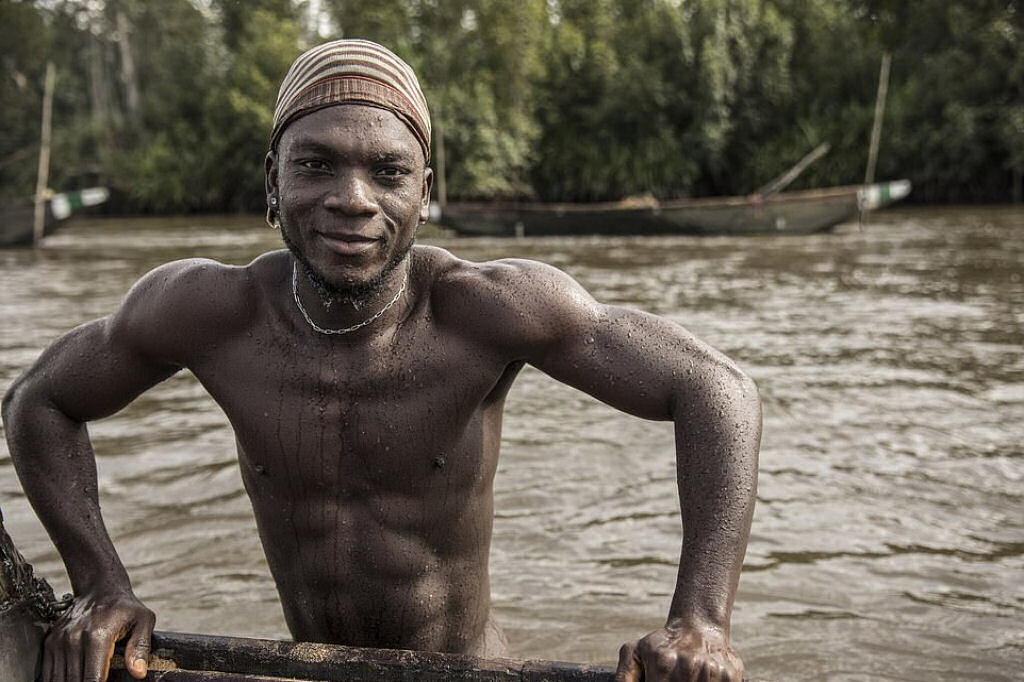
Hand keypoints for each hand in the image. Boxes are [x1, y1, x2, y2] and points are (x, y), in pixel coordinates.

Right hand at [41, 589, 154, 681]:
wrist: (100, 588)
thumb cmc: (124, 606)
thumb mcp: (143, 621)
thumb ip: (140, 648)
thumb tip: (139, 673)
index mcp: (98, 636)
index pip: (93, 679)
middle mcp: (74, 639)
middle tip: (98, 681)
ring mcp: (59, 640)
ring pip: (58, 679)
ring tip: (87, 678)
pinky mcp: (50, 642)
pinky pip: (48, 671)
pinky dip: (58, 679)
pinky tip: (73, 677)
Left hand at [614, 622, 743, 681]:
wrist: (699, 625)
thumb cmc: (663, 644)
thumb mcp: (635, 653)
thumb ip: (624, 677)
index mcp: (663, 663)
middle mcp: (689, 666)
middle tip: (672, 678)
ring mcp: (712, 671)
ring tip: (685, 676)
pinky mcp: (730, 676)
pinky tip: (700, 677)